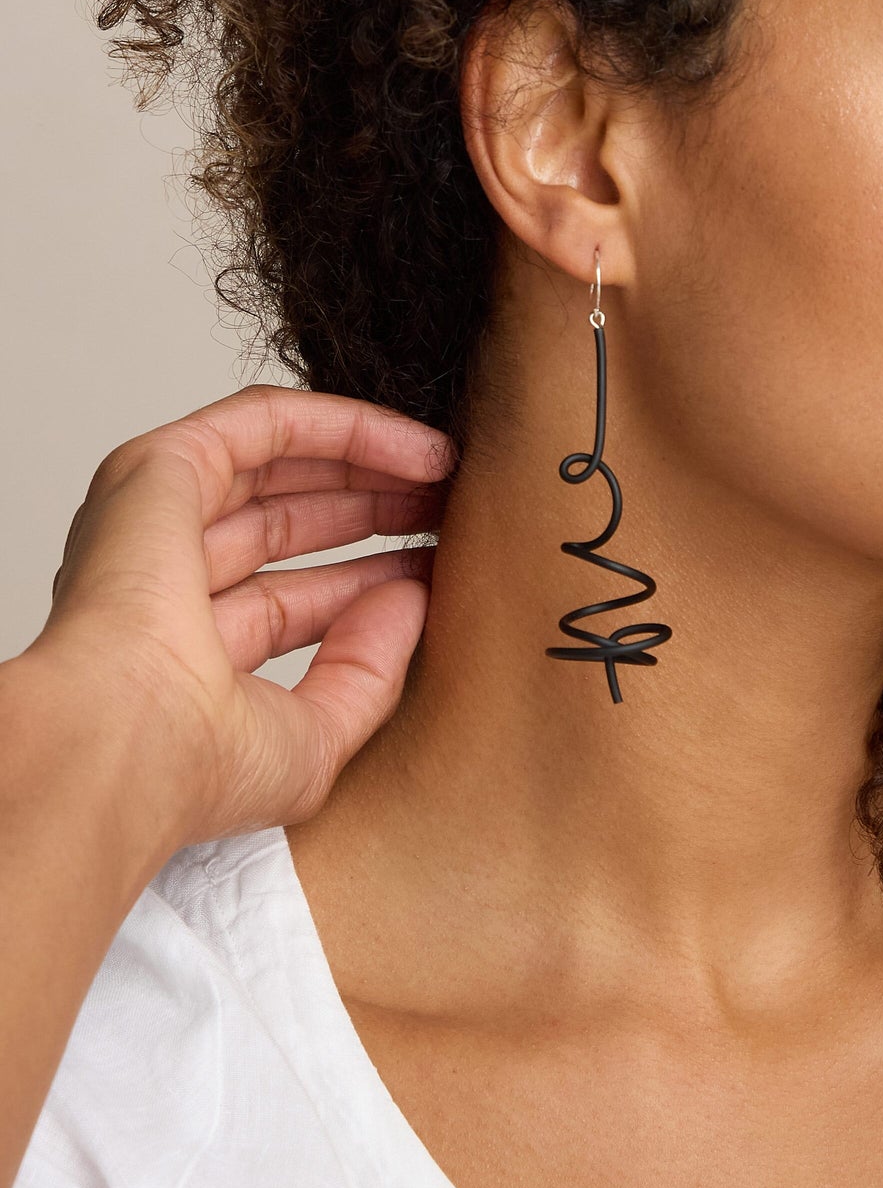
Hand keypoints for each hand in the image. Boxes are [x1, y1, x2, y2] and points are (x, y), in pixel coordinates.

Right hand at [22, 384, 453, 860]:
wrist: (128, 738)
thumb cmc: (197, 765)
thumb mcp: (314, 738)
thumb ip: (367, 673)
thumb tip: (408, 600)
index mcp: (188, 650)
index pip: (294, 600)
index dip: (372, 584)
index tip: (443, 575)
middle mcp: (166, 578)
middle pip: (288, 524)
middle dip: (374, 513)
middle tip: (450, 512)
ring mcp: (158, 518)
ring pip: (278, 465)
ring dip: (368, 462)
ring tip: (447, 473)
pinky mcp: (162, 467)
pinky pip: (265, 422)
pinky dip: (345, 424)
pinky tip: (416, 449)